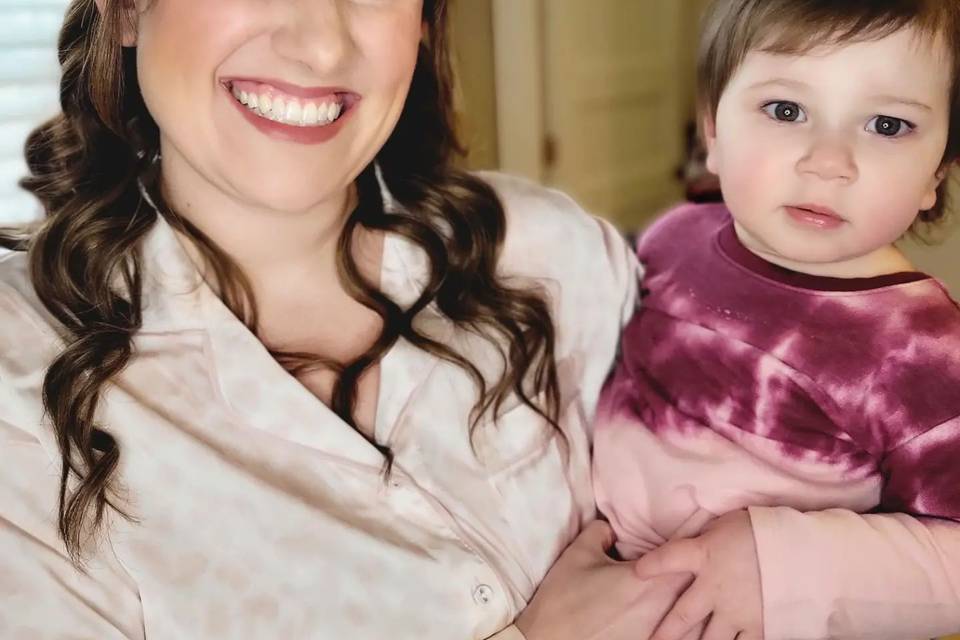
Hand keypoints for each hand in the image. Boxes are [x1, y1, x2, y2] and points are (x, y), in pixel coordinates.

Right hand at [515, 520, 692, 639]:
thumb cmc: (564, 598)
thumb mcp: (578, 553)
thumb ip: (600, 531)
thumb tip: (611, 529)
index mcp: (651, 580)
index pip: (688, 558)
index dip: (694, 547)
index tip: (695, 536)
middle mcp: (663, 610)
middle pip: (698, 589)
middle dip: (698, 576)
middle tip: (697, 566)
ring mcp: (658, 635)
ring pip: (695, 620)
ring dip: (695, 607)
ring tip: (696, 599)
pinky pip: (679, 639)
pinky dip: (683, 631)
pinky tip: (675, 625)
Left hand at [634, 510, 762, 639]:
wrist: (806, 550)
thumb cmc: (765, 530)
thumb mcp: (727, 524)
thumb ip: (707, 538)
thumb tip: (694, 541)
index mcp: (704, 555)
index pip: (668, 559)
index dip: (651, 566)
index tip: (638, 572)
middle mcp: (714, 588)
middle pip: (682, 617)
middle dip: (665, 633)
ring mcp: (736, 612)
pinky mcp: (759, 626)